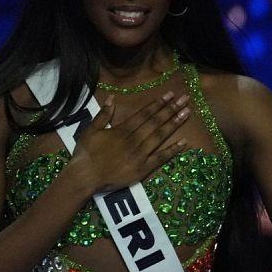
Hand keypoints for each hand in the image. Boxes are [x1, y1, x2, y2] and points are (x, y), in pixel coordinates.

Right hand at [69, 92, 190, 191]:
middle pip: (155, 122)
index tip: (170, 95)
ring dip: (174, 124)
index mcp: (122, 130)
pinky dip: (172, 150)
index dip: (158, 104)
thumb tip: (112, 98)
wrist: (85, 177)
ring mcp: (140, 155)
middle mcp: (134, 140)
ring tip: (187, 113)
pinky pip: (160, 158)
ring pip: (160, 136)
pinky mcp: (143, 169)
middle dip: (171, 109)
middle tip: (185, 99)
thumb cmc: (86, 153)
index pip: (144, 114)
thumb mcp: (90, 130)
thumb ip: (103, 114)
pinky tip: (184, 142)